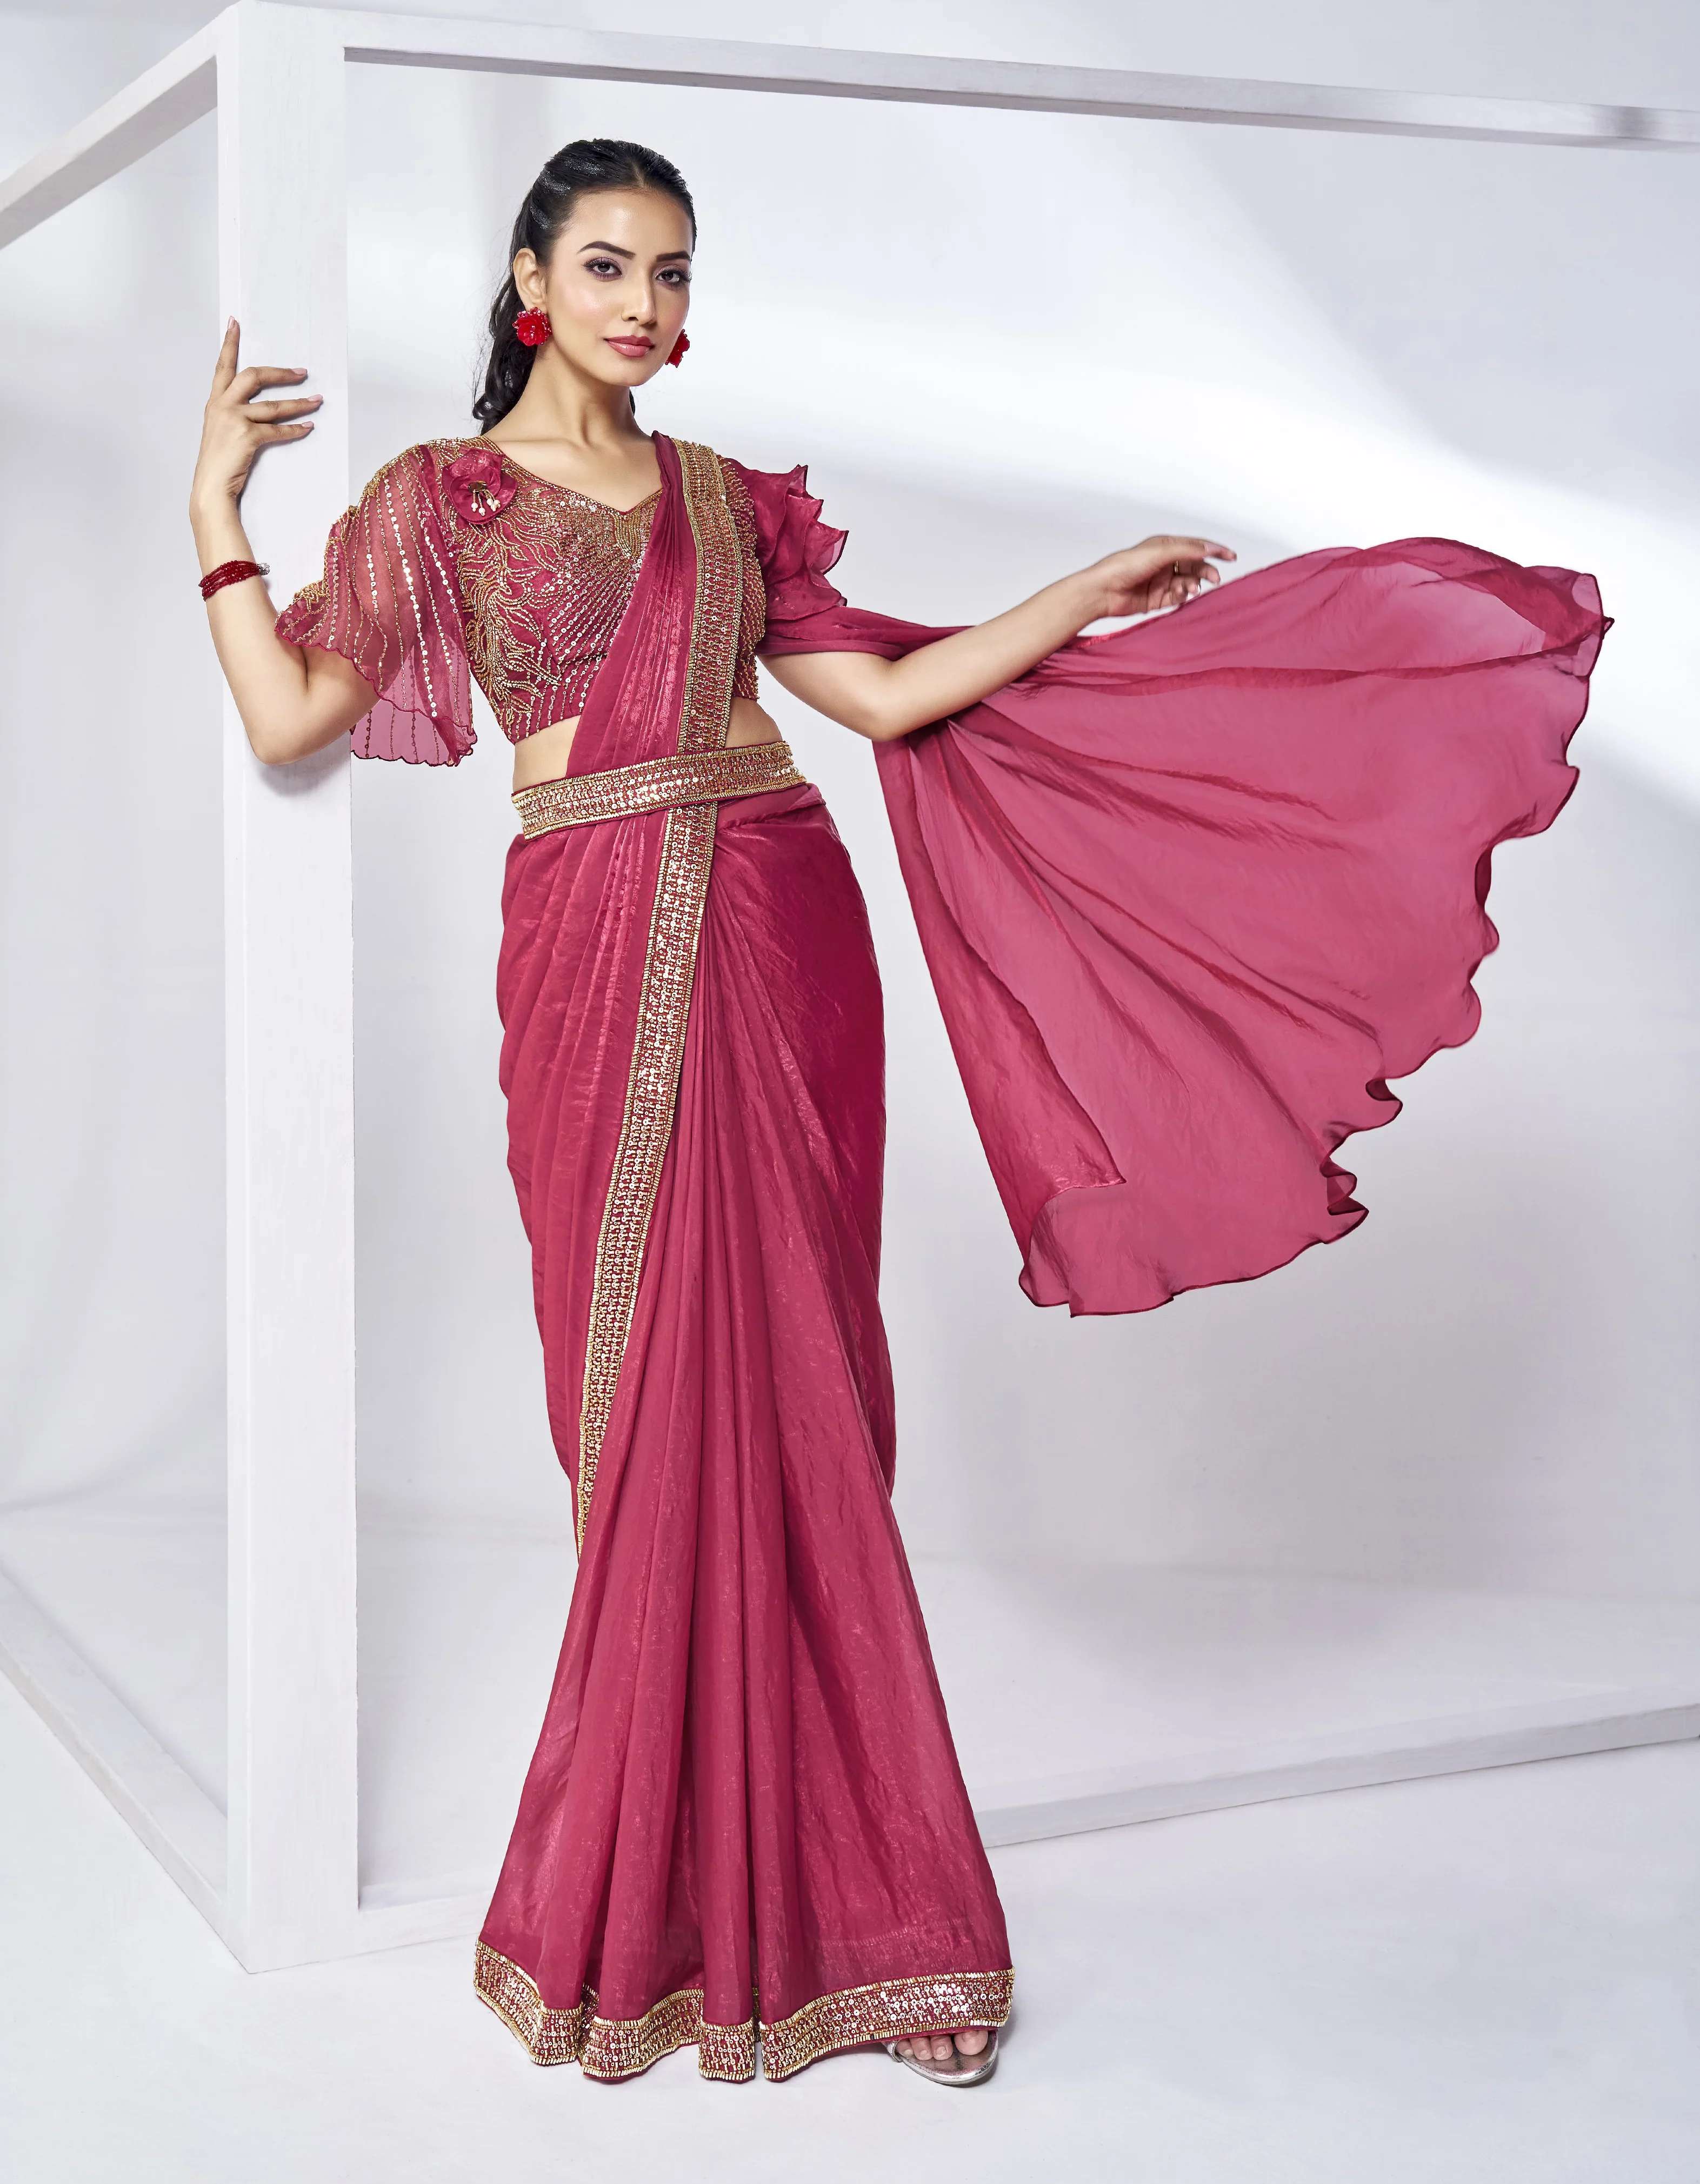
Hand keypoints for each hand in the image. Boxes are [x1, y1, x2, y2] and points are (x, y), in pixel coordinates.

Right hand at [190, 319, 320, 515]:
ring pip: (274, 405)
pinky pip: (278, 430)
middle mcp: (222, 405)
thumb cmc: (217, 463)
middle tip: (302, 372)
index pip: (222, 366)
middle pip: (254, 376)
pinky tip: (308, 427)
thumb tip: (253, 409)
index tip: (235, 323)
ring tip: (317, 400)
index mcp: (215, 402)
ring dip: (299, 403)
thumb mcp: (219, 431)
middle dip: (280, 373)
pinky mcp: (247, 436)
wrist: (210, 487)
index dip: (229, 343)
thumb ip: (231, 414)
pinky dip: (295, 429)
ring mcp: (234, 419)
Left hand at [1079, 534, 1236, 620]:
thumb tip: (1210, 549)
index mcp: (1166, 546)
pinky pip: (1178, 597)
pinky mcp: (1157, 599)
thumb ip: (1187, 550)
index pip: (1196, 546)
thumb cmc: (1124, 566)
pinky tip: (1182, 595)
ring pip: (1188, 582)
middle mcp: (1165, 563)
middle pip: (1195, 566)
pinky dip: (1183, 596)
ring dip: (1194, 585)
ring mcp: (1162, 581)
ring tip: (1192, 589)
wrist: (1103, 591)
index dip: (1215, 551)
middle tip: (1215, 579)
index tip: (1231, 556)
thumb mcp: (1159, 552)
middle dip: (1207, 571)